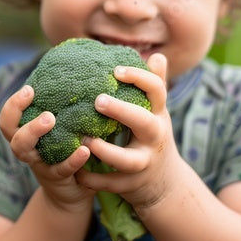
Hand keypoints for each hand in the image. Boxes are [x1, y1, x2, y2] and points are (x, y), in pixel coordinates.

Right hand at [0, 85, 94, 212]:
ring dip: (35, 131)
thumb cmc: (66, 152)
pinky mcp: (58, 179)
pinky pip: (62, 169)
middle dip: (19, 114)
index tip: (30, 89)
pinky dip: (72, 159)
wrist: (72, 193)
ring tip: (52, 119)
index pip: (8, 119)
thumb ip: (62, 109)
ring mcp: (40, 165)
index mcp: (26, 136)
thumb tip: (77, 70)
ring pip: (25, 151)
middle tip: (43, 107)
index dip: (14, 105)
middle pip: (12, 133)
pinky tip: (85, 149)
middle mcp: (28, 150)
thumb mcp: (61, 131)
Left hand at [76, 53, 187, 210]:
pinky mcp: (132, 185)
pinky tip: (77, 171)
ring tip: (84, 139)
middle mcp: (154, 137)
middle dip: (122, 111)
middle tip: (98, 100)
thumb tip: (157, 55)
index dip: (139, 78)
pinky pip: (111, 183)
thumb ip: (154, 86)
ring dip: (105, 150)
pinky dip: (93, 179)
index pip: (156, 91)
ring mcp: (144, 163)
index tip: (116, 70)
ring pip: (127, 159)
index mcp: (158, 115)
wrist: (164, 183)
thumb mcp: (157, 113)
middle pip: (144, 122)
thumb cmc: (151, 137)